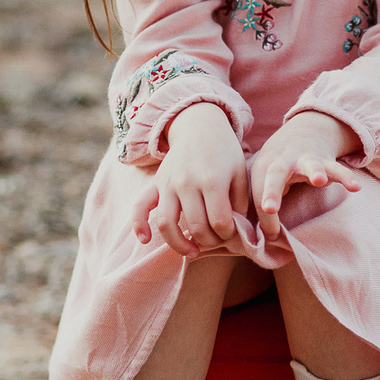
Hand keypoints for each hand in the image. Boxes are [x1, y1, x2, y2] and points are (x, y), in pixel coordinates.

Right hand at [133, 102, 248, 257]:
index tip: (232, 231)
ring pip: (166, 224)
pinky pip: (140, 207)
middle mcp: (187, 183)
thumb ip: (239, 203)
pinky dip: (139, 225)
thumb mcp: (240, 174)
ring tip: (192, 251)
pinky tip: (144, 240)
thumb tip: (235, 232)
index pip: (220, 222)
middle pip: (196, 226)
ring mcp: (168, 184)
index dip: (228, 234)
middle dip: (210, 241)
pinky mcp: (156, 184)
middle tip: (217, 240)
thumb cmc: (225, 154)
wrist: (200, 127)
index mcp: (213, 180)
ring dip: (179, 244)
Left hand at [250, 112, 362, 240]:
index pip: (259, 196)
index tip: (271, 237)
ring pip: (310, 164)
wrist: (306, 129)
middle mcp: (283, 160)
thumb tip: (262, 236)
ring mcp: (306, 158)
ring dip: (315, 171)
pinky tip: (355, 187)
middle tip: (269, 209)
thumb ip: (262, 200)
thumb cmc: (280, 163)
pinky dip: (346, 177)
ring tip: (319, 180)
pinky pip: (337, 169)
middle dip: (271, 191)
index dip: (264, 218)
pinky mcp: (326, 160)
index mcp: (263, 166)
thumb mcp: (265, 176)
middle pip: (274, 174)